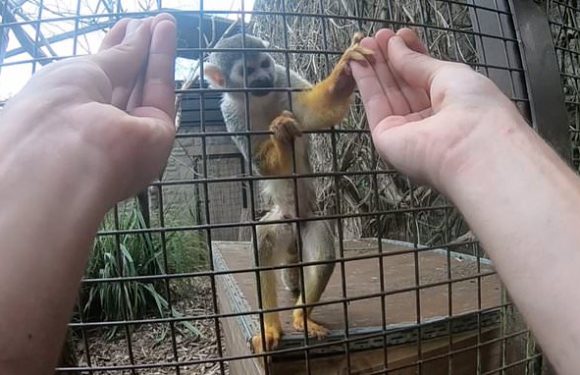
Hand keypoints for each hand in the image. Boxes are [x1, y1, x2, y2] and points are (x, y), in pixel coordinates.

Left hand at [0, 14, 176, 206]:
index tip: (127, 27)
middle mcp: (102, 124)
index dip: (114, 50)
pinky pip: (160, 92)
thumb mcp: (82, 70)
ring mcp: (130, 131)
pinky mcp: (156, 135)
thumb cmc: (55, 110)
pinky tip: (165, 33)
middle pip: (124, 82)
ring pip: (145, 85)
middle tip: (151, 22)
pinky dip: (162, 61)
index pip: (98, 78)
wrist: (69, 157)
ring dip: (154, 50)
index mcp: (72, 112)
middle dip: (137, 50)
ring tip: (164, 21)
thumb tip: (137, 32)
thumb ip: (117, 54)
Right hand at [350, 28, 524, 191]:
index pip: (425, 77)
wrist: (471, 147)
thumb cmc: (474, 108)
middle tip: (376, 35)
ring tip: (362, 42)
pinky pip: (374, 105)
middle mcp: (428, 120)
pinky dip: (365, 82)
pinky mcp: (385, 138)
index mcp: (452, 105)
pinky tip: (357, 61)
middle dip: (390, 59)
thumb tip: (395, 44)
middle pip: (404, 84)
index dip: (412, 55)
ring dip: (374, 67)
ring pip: (387, 93)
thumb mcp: (449, 74)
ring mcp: (406, 130)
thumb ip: (417, 62)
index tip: (399, 34)